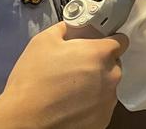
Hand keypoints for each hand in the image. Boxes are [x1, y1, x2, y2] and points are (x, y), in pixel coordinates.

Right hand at [0, 22, 127, 128]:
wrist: (24, 121)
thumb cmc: (33, 79)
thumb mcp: (43, 42)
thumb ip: (66, 28)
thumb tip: (73, 25)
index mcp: (101, 53)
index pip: (121, 41)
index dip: (110, 41)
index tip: (97, 45)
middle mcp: (112, 75)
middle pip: (114, 64)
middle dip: (100, 64)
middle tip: (78, 68)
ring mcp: (109, 99)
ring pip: (109, 85)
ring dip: (97, 84)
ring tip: (72, 89)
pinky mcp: (104, 119)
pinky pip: (102, 106)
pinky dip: (92, 104)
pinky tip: (73, 105)